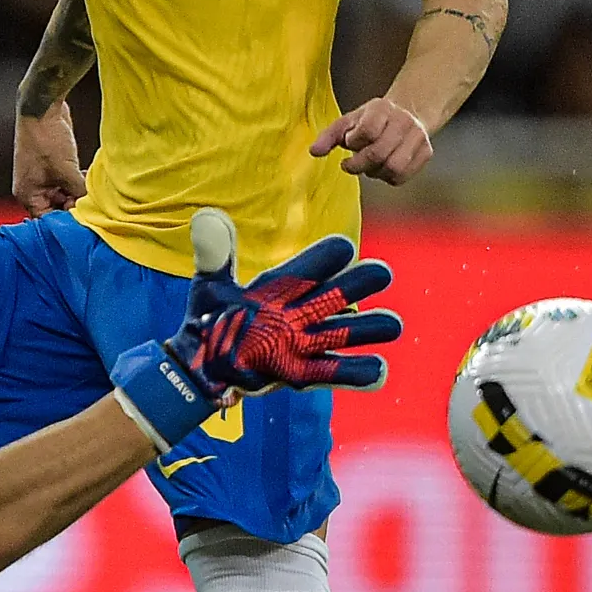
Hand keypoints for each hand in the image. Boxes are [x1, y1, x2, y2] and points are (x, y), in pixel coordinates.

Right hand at [13, 104, 87, 212]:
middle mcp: (32, 189)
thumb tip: (95, 206)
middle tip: (93, 203)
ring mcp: (42, 177)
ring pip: (64, 194)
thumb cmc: (47, 139)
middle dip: (75, 205)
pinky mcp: (52, 165)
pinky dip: (78, 181)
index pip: (47, 220)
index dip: (67, 221)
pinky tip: (88, 177)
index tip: (86, 219)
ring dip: (78, 192)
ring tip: (92, 189)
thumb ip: (79, 192)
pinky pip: (67, 181)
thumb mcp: (67, 171)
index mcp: (28, 195)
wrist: (43, 107)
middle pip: (56, 208)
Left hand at [109, 210, 403, 448]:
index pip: (312, 264)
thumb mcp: (210, 286)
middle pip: (340, 292)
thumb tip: (207, 217)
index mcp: (283, 285)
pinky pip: (336, 373)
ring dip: (371, 328)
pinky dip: (358, 373)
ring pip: (348, 331)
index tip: (343, 250)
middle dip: (362, 283)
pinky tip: (377, 370)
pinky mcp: (302, 373)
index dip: (327, 257)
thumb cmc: (210, 320)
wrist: (200, 365)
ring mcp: (305, 342)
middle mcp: (301, 311)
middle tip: (381, 275)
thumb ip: (213, 254)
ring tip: (392, 325)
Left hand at [312, 97, 432, 182]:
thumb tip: (314, 152)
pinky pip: (402, 176)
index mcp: (381, 109)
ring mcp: (418, 137)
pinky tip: (382, 168)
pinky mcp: (426, 152)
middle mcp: (403, 121)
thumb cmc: (371, 120)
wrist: (407, 113)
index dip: (354, 142)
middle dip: (359, 164)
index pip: (367, 131)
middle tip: (351, 163)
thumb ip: (329, 136)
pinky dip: (387, 177)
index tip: (349, 143)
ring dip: (375, 172)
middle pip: (379, 153)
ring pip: (394, 168)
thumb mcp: (348, 121)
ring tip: (369, 166)